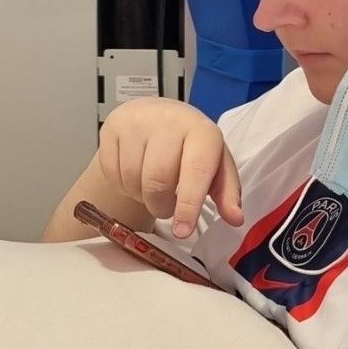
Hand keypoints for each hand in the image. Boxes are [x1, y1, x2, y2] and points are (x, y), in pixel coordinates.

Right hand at [98, 98, 243, 238]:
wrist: (157, 117)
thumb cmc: (190, 147)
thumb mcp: (216, 166)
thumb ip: (227, 192)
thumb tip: (235, 219)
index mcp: (201, 131)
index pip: (195, 171)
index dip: (189, 205)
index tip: (183, 232)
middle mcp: (169, 120)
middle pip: (157, 182)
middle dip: (162, 206)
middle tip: (168, 205)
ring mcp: (136, 121)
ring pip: (132, 180)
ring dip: (141, 197)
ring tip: (151, 187)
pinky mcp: (111, 127)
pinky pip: (112, 173)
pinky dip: (122, 185)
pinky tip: (134, 175)